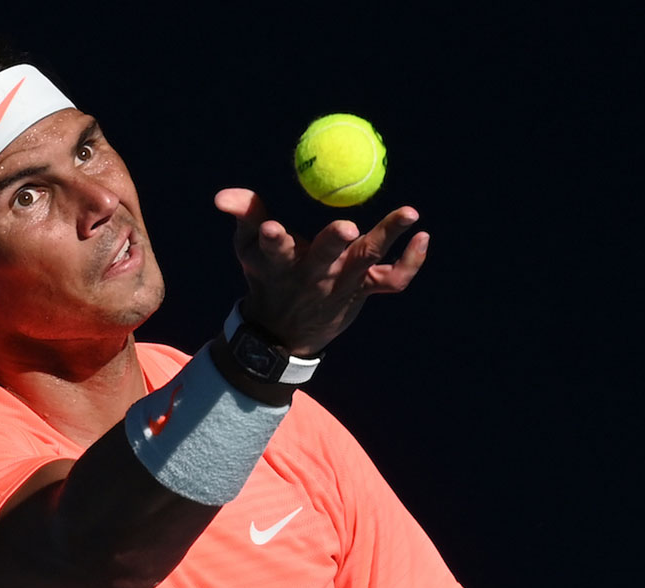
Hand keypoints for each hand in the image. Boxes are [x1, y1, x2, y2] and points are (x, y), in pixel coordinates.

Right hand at [214, 188, 429, 356]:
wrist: (283, 332)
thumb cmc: (267, 275)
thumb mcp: (247, 249)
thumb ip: (244, 215)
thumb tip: (222, 197)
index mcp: (279, 264)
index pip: (273, 250)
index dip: (272, 240)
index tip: (271, 227)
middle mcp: (312, 275)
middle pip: (325, 258)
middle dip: (334, 242)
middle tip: (347, 226)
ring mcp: (342, 285)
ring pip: (367, 261)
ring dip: (387, 236)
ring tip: (410, 212)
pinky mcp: (364, 291)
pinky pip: (394, 280)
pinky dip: (412, 261)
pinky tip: (422, 236)